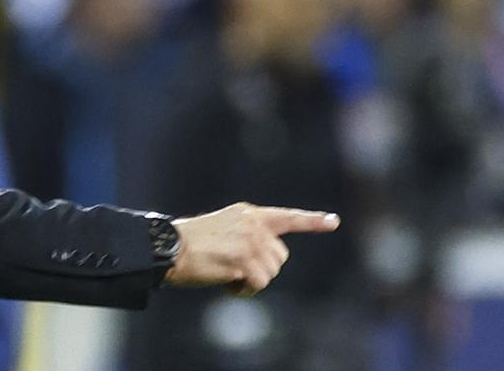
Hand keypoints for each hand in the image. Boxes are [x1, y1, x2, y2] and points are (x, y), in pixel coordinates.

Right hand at [163, 202, 339, 296]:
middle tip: (237, 270)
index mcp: (249, 213)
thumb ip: (248, 236)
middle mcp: (254, 224)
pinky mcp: (244, 259)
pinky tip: (226, 282)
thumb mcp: (224, 228)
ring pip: (270, 273)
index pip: (287, 217)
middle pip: (279, 257)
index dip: (313, 221)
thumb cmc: (191, 243)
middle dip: (263, 268)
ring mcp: (250, 241)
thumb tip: (267, 259)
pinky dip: (244, 290)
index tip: (334, 221)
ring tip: (227, 275)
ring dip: (252, 281)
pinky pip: (258, 284)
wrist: (169, 246)